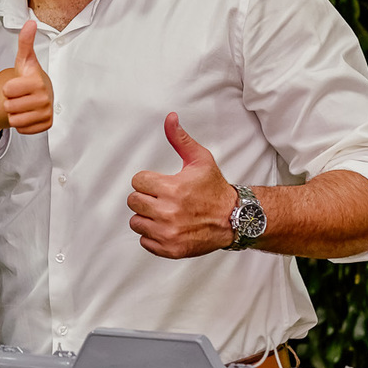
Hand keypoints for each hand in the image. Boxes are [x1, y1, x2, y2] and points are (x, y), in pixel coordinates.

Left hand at [2, 19, 54, 134]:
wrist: (40, 92)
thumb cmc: (29, 76)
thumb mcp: (24, 60)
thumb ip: (25, 42)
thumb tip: (30, 23)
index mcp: (38, 81)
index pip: (8, 91)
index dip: (7, 88)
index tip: (15, 84)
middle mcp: (45, 97)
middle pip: (10, 107)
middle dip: (10, 102)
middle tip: (19, 96)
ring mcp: (47, 112)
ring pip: (15, 121)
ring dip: (14, 114)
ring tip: (22, 104)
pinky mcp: (47, 124)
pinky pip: (23, 130)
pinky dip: (22, 124)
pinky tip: (27, 113)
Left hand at [127, 113, 238, 257]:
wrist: (234, 219)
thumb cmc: (215, 189)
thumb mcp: (200, 160)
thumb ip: (180, 139)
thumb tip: (170, 118)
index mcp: (172, 188)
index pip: (137, 182)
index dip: (147, 181)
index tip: (159, 184)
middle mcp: (168, 212)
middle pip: (133, 202)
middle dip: (145, 198)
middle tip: (161, 198)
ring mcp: (168, 233)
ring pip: (136, 222)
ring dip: (146, 217)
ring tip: (164, 213)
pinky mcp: (170, 249)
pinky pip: (145, 242)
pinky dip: (153, 236)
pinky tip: (167, 227)